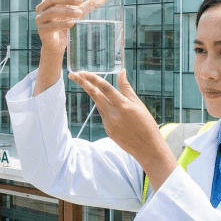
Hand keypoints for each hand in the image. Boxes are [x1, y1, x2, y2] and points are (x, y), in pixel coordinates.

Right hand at [32, 0, 110, 95]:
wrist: (57, 45)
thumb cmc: (66, 25)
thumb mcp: (79, 12)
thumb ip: (90, 4)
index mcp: (49, 1)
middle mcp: (42, 8)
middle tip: (80, 1)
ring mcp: (40, 19)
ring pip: (52, 11)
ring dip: (67, 11)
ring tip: (80, 13)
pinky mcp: (42, 31)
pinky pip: (51, 26)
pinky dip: (62, 24)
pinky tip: (72, 23)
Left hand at [68, 69, 176, 189]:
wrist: (147, 149)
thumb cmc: (147, 125)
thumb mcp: (138, 104)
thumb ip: (126, 88)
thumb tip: (121, 71)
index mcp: (123, 105)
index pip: (105, 88)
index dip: (92, 78)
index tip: (82, 72)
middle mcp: (113, 114)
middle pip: (94, 95)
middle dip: (82, 83)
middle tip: (72, 74)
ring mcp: (108, 123)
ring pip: (99, 105)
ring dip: (96, 96)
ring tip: (98, 90)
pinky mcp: (107, 130)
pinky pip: (104, 116)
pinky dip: (106, 109)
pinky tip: (117, 114)